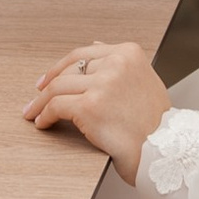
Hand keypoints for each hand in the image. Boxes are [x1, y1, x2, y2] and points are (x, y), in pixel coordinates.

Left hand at [22, 40, 170, 185]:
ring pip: (58, 88)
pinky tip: (43, 123)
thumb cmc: (155, 125)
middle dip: (48, 85)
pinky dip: (45, 115)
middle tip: (37, 97)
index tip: (48, 79)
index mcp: (129, 53)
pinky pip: (56, 107)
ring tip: (34, 113)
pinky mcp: (89, 106)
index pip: (84, 54)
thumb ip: (121, 64)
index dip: (60, 67)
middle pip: (69, 71)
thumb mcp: (145, 81)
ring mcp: (102, 84)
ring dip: (41, 103)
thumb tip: (95, 46)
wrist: (164, 152)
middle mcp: (116, 64)